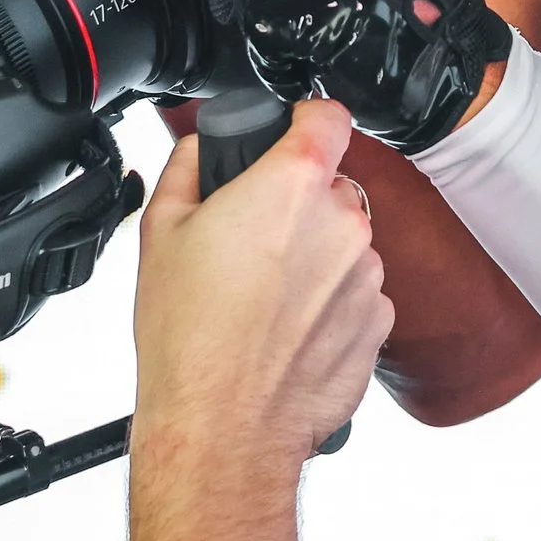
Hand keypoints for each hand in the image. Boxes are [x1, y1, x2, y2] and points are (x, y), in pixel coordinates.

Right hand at [132, 98, 391, 470]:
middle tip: (250, 244)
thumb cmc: (189, 338)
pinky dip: (329, 304)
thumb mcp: (160, 229)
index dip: (305, 119)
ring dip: (314, 258)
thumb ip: (190, 165)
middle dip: (295, 206)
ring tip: (261, 299)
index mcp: (293, 185)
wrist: (222, 425)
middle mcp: (343, 222)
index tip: (292, 133)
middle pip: (329, 187)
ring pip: (344, 242)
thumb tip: (204, 145)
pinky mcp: (380, 322)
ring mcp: (368, 274)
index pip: (327, 115)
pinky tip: (285, 330)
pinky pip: (356, 293)